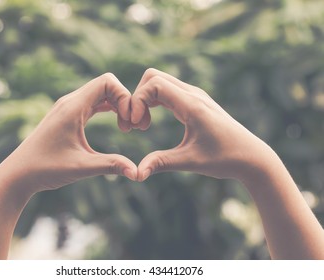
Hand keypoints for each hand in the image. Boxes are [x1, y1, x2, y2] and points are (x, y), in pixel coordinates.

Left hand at [0, 73, 136, 193]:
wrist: (18, 173)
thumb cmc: (46, 169)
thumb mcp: (81, 167)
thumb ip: (111, 165)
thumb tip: (138, 173)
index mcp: (73, 107)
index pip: (107, 82)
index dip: (125, 97)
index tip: (129, 122)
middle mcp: (70, 101)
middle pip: (106, 85)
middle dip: (124, 101)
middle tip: (131, 127)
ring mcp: (68, 107)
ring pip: (100, 93)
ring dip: (117, 106)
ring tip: (126, 128)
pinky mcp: (67, 115)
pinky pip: (93, 103)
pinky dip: (108, 109)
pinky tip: (116, 125)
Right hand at [131, 68, 273, 181]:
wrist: (251, 156)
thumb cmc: (225, 158)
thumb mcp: (191, 161)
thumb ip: (161, 163)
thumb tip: (137, 174)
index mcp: (192, 105)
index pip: (154, 84)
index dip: (137, 100)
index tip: (134, 125)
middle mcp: (193, 94)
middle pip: (153, 77)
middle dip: (137, 97)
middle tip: (135, 124)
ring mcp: (194, 95)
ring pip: (159, 82)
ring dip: (145, 99)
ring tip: (142, 125)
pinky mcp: (194, 101)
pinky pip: (167, 91)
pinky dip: (153, 102)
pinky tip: (151, 122)